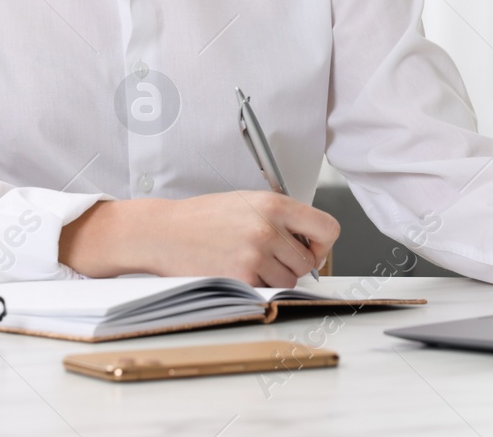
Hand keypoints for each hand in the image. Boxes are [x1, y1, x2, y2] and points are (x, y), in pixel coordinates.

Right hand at [59, 193, 339, 288]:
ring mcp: (255, 254)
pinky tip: (236, 270)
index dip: (322, 243)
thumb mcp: (248, 202)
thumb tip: (309, 241)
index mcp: (274, 204)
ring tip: (249, 261)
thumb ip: (281, 217)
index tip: (312, 248)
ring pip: (289, 280)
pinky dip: (256, 286)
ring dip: (274, 277)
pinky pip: (267, 291)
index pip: (327, 227)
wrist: (165, 231)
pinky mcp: (241, 277)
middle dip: (293, 264)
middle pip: (307, 261)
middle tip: (270, 257)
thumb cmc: (203, 217)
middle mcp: (268, 228)